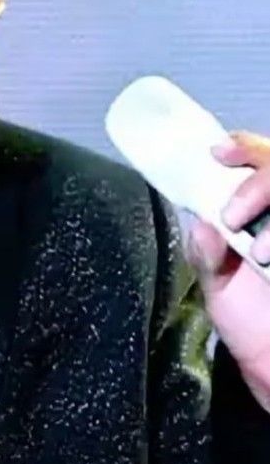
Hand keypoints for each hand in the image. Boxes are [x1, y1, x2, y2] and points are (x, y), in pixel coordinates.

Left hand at [186, 130, 269, 411]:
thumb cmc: (249, 317)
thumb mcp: (216, 283)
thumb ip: (204, 253)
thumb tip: (200, 225)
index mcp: (261, 209)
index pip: (259, 157)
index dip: (243, 146)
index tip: (218, 153)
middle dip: (260, 180)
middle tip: (231, 215)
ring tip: (262, 253)